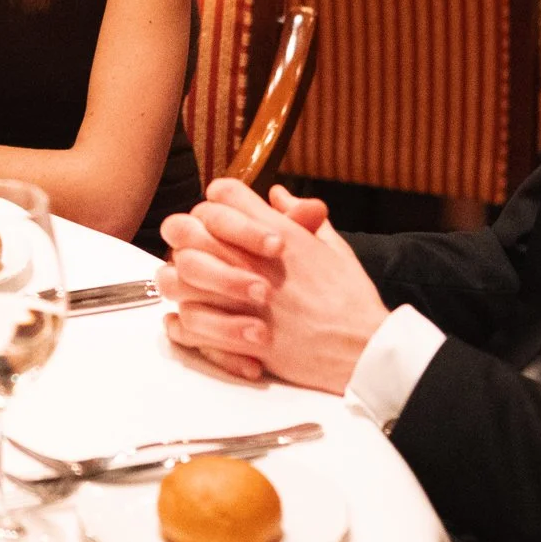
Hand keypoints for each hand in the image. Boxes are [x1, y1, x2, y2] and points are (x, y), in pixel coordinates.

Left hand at [160, 182, 383, 394]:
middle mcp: (254, 262)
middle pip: (187, 228)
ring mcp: (242, 299)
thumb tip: (278, 194)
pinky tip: (186, 321)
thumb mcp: (333, 246)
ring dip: (179, 279)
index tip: (219, 217)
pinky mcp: (239, 337)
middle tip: (192, 247)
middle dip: (185, 233)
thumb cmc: (351, 299)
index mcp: (279, 233)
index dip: (217, 201)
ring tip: (188, 287)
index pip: (224, 193)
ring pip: (177, 276)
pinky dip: (181, 324)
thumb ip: (302, 217)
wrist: (363, 348)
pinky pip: (188, 325)